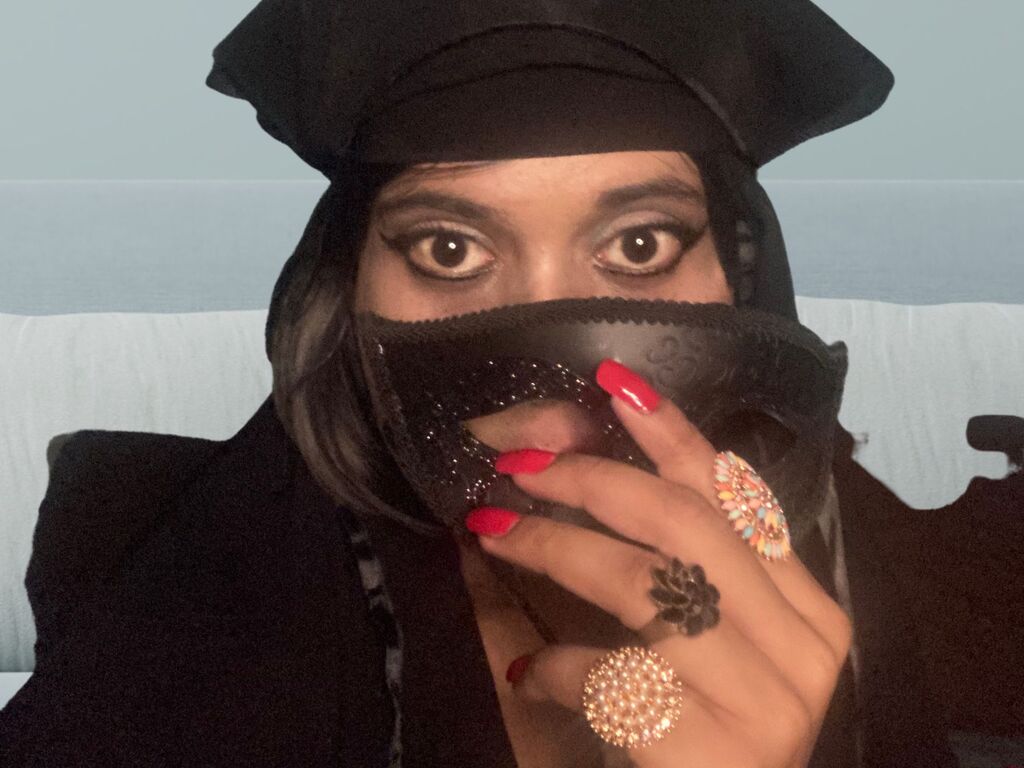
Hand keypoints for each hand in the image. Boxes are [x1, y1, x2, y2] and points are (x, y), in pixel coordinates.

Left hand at [466, 359, 852, 767]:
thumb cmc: (694, 741)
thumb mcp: (685, 649)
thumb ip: (646, 571)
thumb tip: (554, 485)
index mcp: (806, 612)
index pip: (736, 497)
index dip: (673, 433)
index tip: (614, 383)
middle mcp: (805, 649)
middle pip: (687, 523)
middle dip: (593, 478)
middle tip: (520, 464)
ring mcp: (768, 703)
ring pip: (645, 584)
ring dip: (553, 546)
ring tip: (492, 531)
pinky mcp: (714, 753)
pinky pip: (614, 676)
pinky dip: (555, 663)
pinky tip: (528, 670)